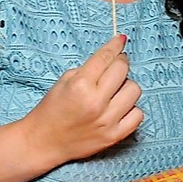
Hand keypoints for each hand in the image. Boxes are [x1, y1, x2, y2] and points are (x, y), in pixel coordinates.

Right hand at [26, 33, 143, 165]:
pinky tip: (119, 108)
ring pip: (134, 90)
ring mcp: (107, 120)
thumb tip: (111, 58)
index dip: (115, 45)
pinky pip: (138, 115)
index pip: (105, 57)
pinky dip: (131, 108)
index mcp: (80, 85)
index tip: (121, 40)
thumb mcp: (64, 81)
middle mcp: (96, 102)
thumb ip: (88, 69)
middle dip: (120, 63)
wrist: (44, 141)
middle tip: (114, 66)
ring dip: (125, 86)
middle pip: (122, 70)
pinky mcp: (114, 136)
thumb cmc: (52, 110)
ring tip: (114, 91)